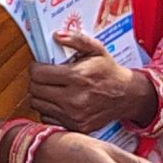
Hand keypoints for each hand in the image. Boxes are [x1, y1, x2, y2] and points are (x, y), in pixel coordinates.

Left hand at [29, 32, 159, 134]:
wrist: (127, 96)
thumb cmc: (109, 72)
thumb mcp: (97, 50)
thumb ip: (77, 40)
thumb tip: (56, 35)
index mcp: (77, 77)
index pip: (38, 74)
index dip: (35, 68)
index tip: (39, 66)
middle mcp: (74, 99)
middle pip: (35, 90)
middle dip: (36, 81)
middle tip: (44, 77)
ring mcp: (74, 115)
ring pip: (38, 105)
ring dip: (40, 96)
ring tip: (50, 88)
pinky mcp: (76, 126)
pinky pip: (47, 118)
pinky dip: (48, 110)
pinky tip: (58, 102)